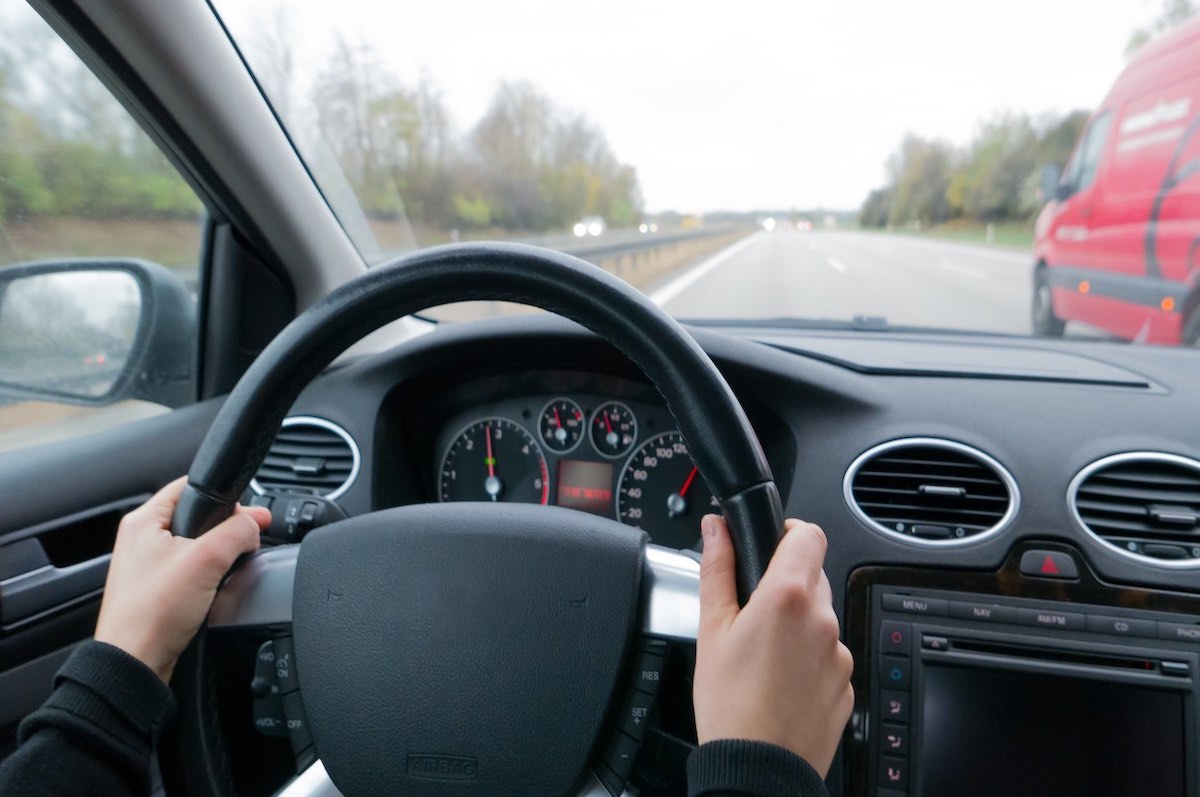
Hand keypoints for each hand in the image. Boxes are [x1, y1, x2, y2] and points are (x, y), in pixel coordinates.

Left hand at [94, 477, 269, 683]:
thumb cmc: (152, 614)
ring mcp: (149, 566)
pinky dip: (210, 575)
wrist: (136, 662)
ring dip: (220, 554)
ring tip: (229, 569)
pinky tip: (217, 588)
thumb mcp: (207, 560)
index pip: (191, 486)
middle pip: (199, 517)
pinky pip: (193, 569)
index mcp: (143, 521)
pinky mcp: (158, 589)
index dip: (226, 497)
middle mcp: (142, 539)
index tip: (251, 514)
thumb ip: (237, 532)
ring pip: (198, 545)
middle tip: (248, 542)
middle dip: (228, 529)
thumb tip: (255, 524)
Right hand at [693, 515, 852, 775]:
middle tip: (751, 613)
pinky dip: (808, 658)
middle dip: (784, 584)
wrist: (758, 770)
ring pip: (820, 617)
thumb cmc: (730, 705)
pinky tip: (780, 681)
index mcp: (787, 596)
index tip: (769, 545)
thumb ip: (717, 569)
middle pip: (812, 575)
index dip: (787, 532)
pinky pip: (829, 654)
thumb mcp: (711, 629)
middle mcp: (823, 620)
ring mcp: (840, 653)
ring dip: (797, 623)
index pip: (808, 533)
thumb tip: (716, 528)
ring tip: (762, 656)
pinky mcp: (847, 683)